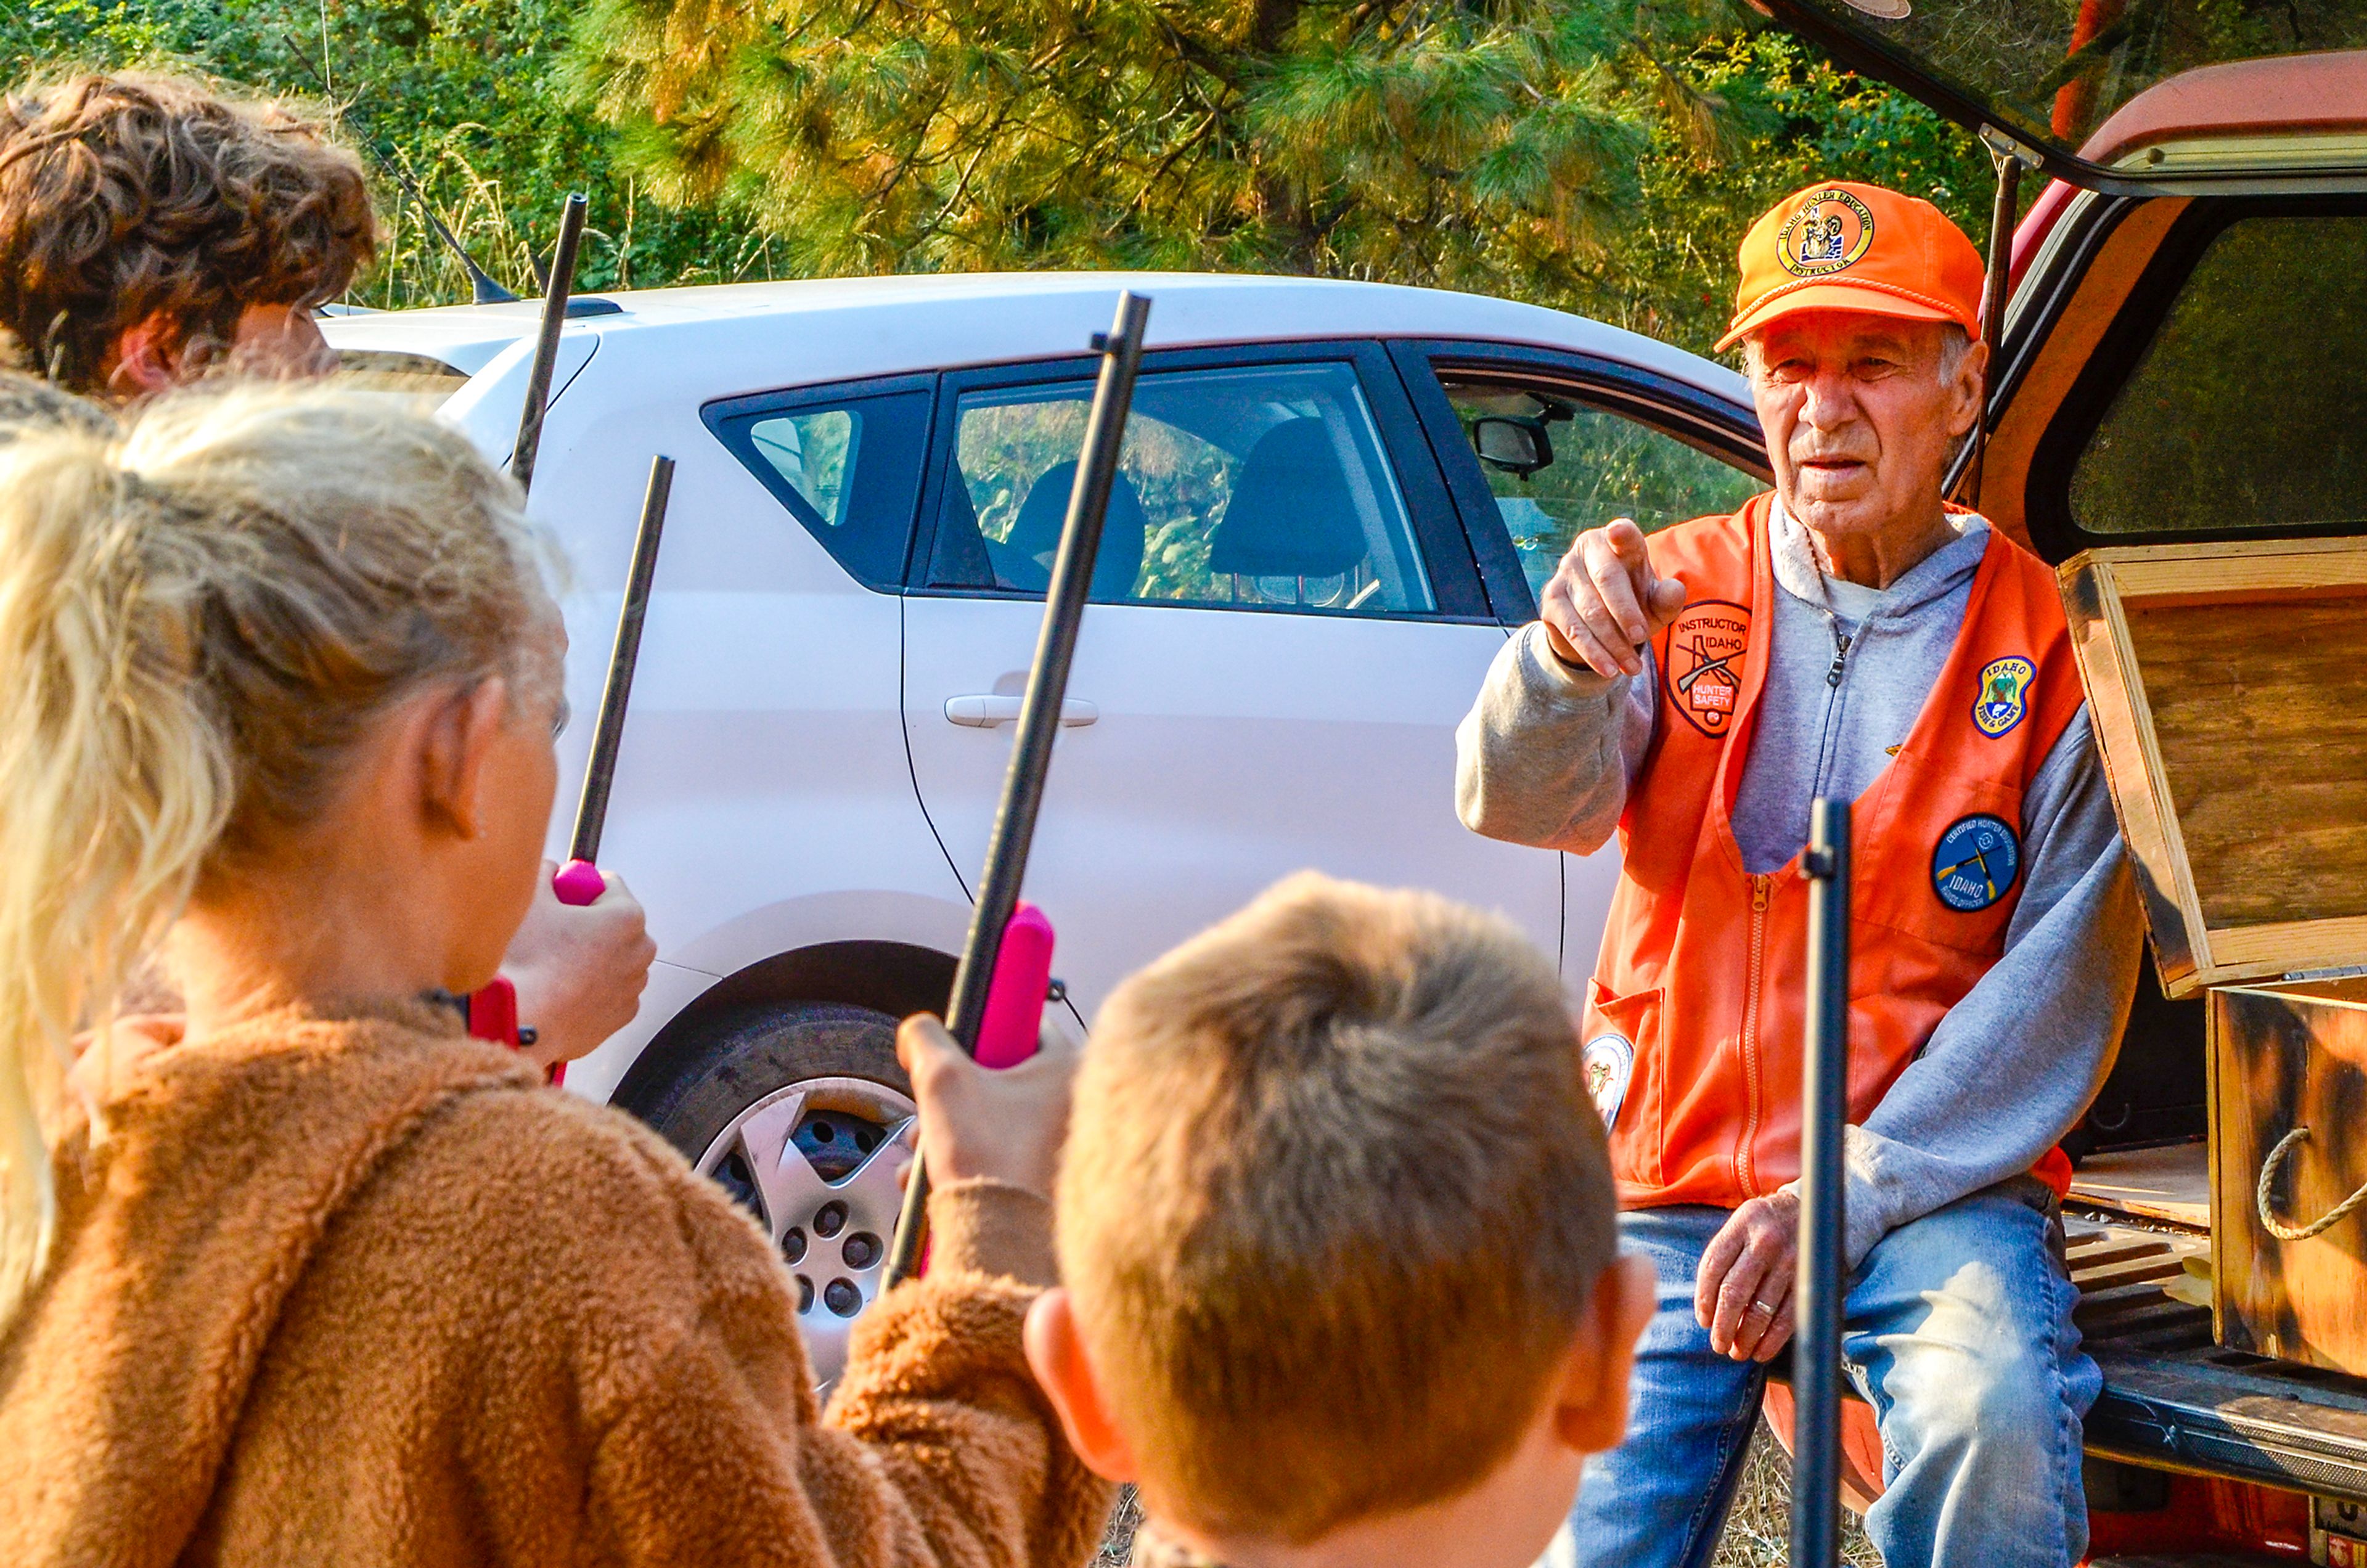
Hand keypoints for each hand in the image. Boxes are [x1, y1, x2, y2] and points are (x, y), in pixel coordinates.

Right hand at [502, 861, 655, 1068]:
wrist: (521, 1023)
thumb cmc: (528, 964)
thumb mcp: (530, 901)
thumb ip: (545, 873)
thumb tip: (550, 869)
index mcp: (627, 916)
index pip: (607, 884)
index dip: (579, 888)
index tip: (561, 899)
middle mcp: (640, 951)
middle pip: (614, 922)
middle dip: (588, 923)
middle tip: (553, 933)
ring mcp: (634, 985)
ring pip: (613, 956)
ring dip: (591, 955)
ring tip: (554, 964)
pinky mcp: (622, 1015)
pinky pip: (609, 988)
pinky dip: (591, 986)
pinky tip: (562, 988)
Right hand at [897, 1014, 1078, 1200]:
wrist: (1002, 1237)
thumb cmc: (989, 1160)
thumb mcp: (943, 1079)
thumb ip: (924, 1039)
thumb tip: (918, 1032)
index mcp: (1067, 1067)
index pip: (1021, 1023)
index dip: (978, 1032)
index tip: (956, 1051)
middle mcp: (1076, 1102)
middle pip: (999, 1076)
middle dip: (952, 1096)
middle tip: (932, 1111)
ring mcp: (1063, 1142)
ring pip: (991, 1118)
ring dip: (949, 1130)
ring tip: (926, 1150)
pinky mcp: (1045, 1176)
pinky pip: (997, 1152)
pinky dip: (964, 1159)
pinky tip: (935, 1175)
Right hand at [1539, 518, 1686, 677]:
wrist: (1597, 625)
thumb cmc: (1633, 603)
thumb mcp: (1655, 603)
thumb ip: (1668, 598)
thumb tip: (1674, 590)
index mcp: (1618, 541)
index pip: (1624, 535)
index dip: (1621, 534)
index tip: (1617, 532)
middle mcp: (1587, 549)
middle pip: (1607, 579)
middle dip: (1627, 613)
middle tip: (1642, 638)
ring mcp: (1565, 572)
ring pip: (1591, 611)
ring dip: (1614, 643)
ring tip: (1632, 667)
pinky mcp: (1551, 599)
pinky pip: (1573, 629)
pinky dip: (1593, 653)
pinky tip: (1609, 669)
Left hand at [1695, 1190, 1799, 1361]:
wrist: (1815, 1211)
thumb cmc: (1767, 1225)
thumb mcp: (1743, 1224)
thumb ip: (1725, 1255)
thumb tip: (1709, 1306)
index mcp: (1742, 1224)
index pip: (1713, 1267)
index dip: (1704, 1299)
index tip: (1703, 1321)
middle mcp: (1765, 1242)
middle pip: (1734, 1292)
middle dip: (1723, 1325)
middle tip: (1718, 1345)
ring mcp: (1790, 1261)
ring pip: (1760, 1309)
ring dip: (1746, 1337)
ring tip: (1737, 1351)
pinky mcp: (1809, 1279)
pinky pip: (1788, 1318)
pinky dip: (1772, 1340)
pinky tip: (1761, 1351)